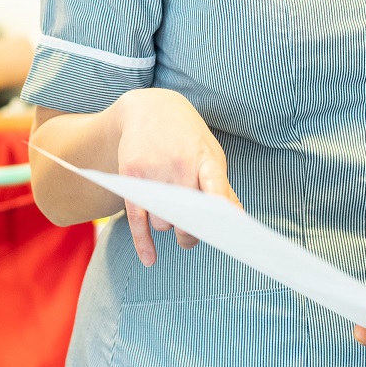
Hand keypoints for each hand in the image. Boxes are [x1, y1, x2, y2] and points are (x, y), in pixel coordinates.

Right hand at [112, 88, 240, 266]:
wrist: (149, 107)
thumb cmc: (187, 137)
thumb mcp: (209, 153)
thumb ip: (221, 186)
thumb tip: (236, 217)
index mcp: (204, 158)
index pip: (215, 183)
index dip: (220, 202)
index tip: (227, 221)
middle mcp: (178, 164)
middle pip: (187, 219)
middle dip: (191, 234)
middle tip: (191, 234)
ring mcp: (153, 170)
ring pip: (163, 222)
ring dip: (167, 226)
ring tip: (169, 208)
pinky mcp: (130, 175)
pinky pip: (138, 219)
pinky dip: (144, 243)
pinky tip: (150, 259)